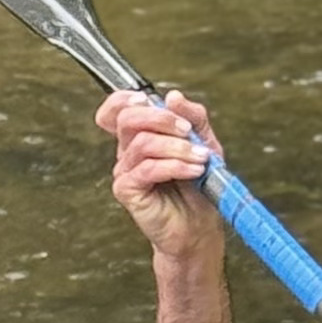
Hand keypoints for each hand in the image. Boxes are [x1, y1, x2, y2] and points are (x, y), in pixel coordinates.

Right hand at [99, 86, 225, 268]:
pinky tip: (194, 170)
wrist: (200, 226)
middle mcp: (128, 151)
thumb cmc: (199, 185)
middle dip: (161, 119)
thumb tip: (173, 97)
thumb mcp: (204, 142)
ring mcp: (125, 170)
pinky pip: (147, 168)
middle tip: (187, 131)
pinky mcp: (127, 190)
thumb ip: (192, 117)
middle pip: (127, 119)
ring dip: (177, 147)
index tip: (148, 99)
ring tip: (200, 158)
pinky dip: (176, 166)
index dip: (124, 99)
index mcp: (141, 135)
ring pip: (142, 143)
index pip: (117, 109)